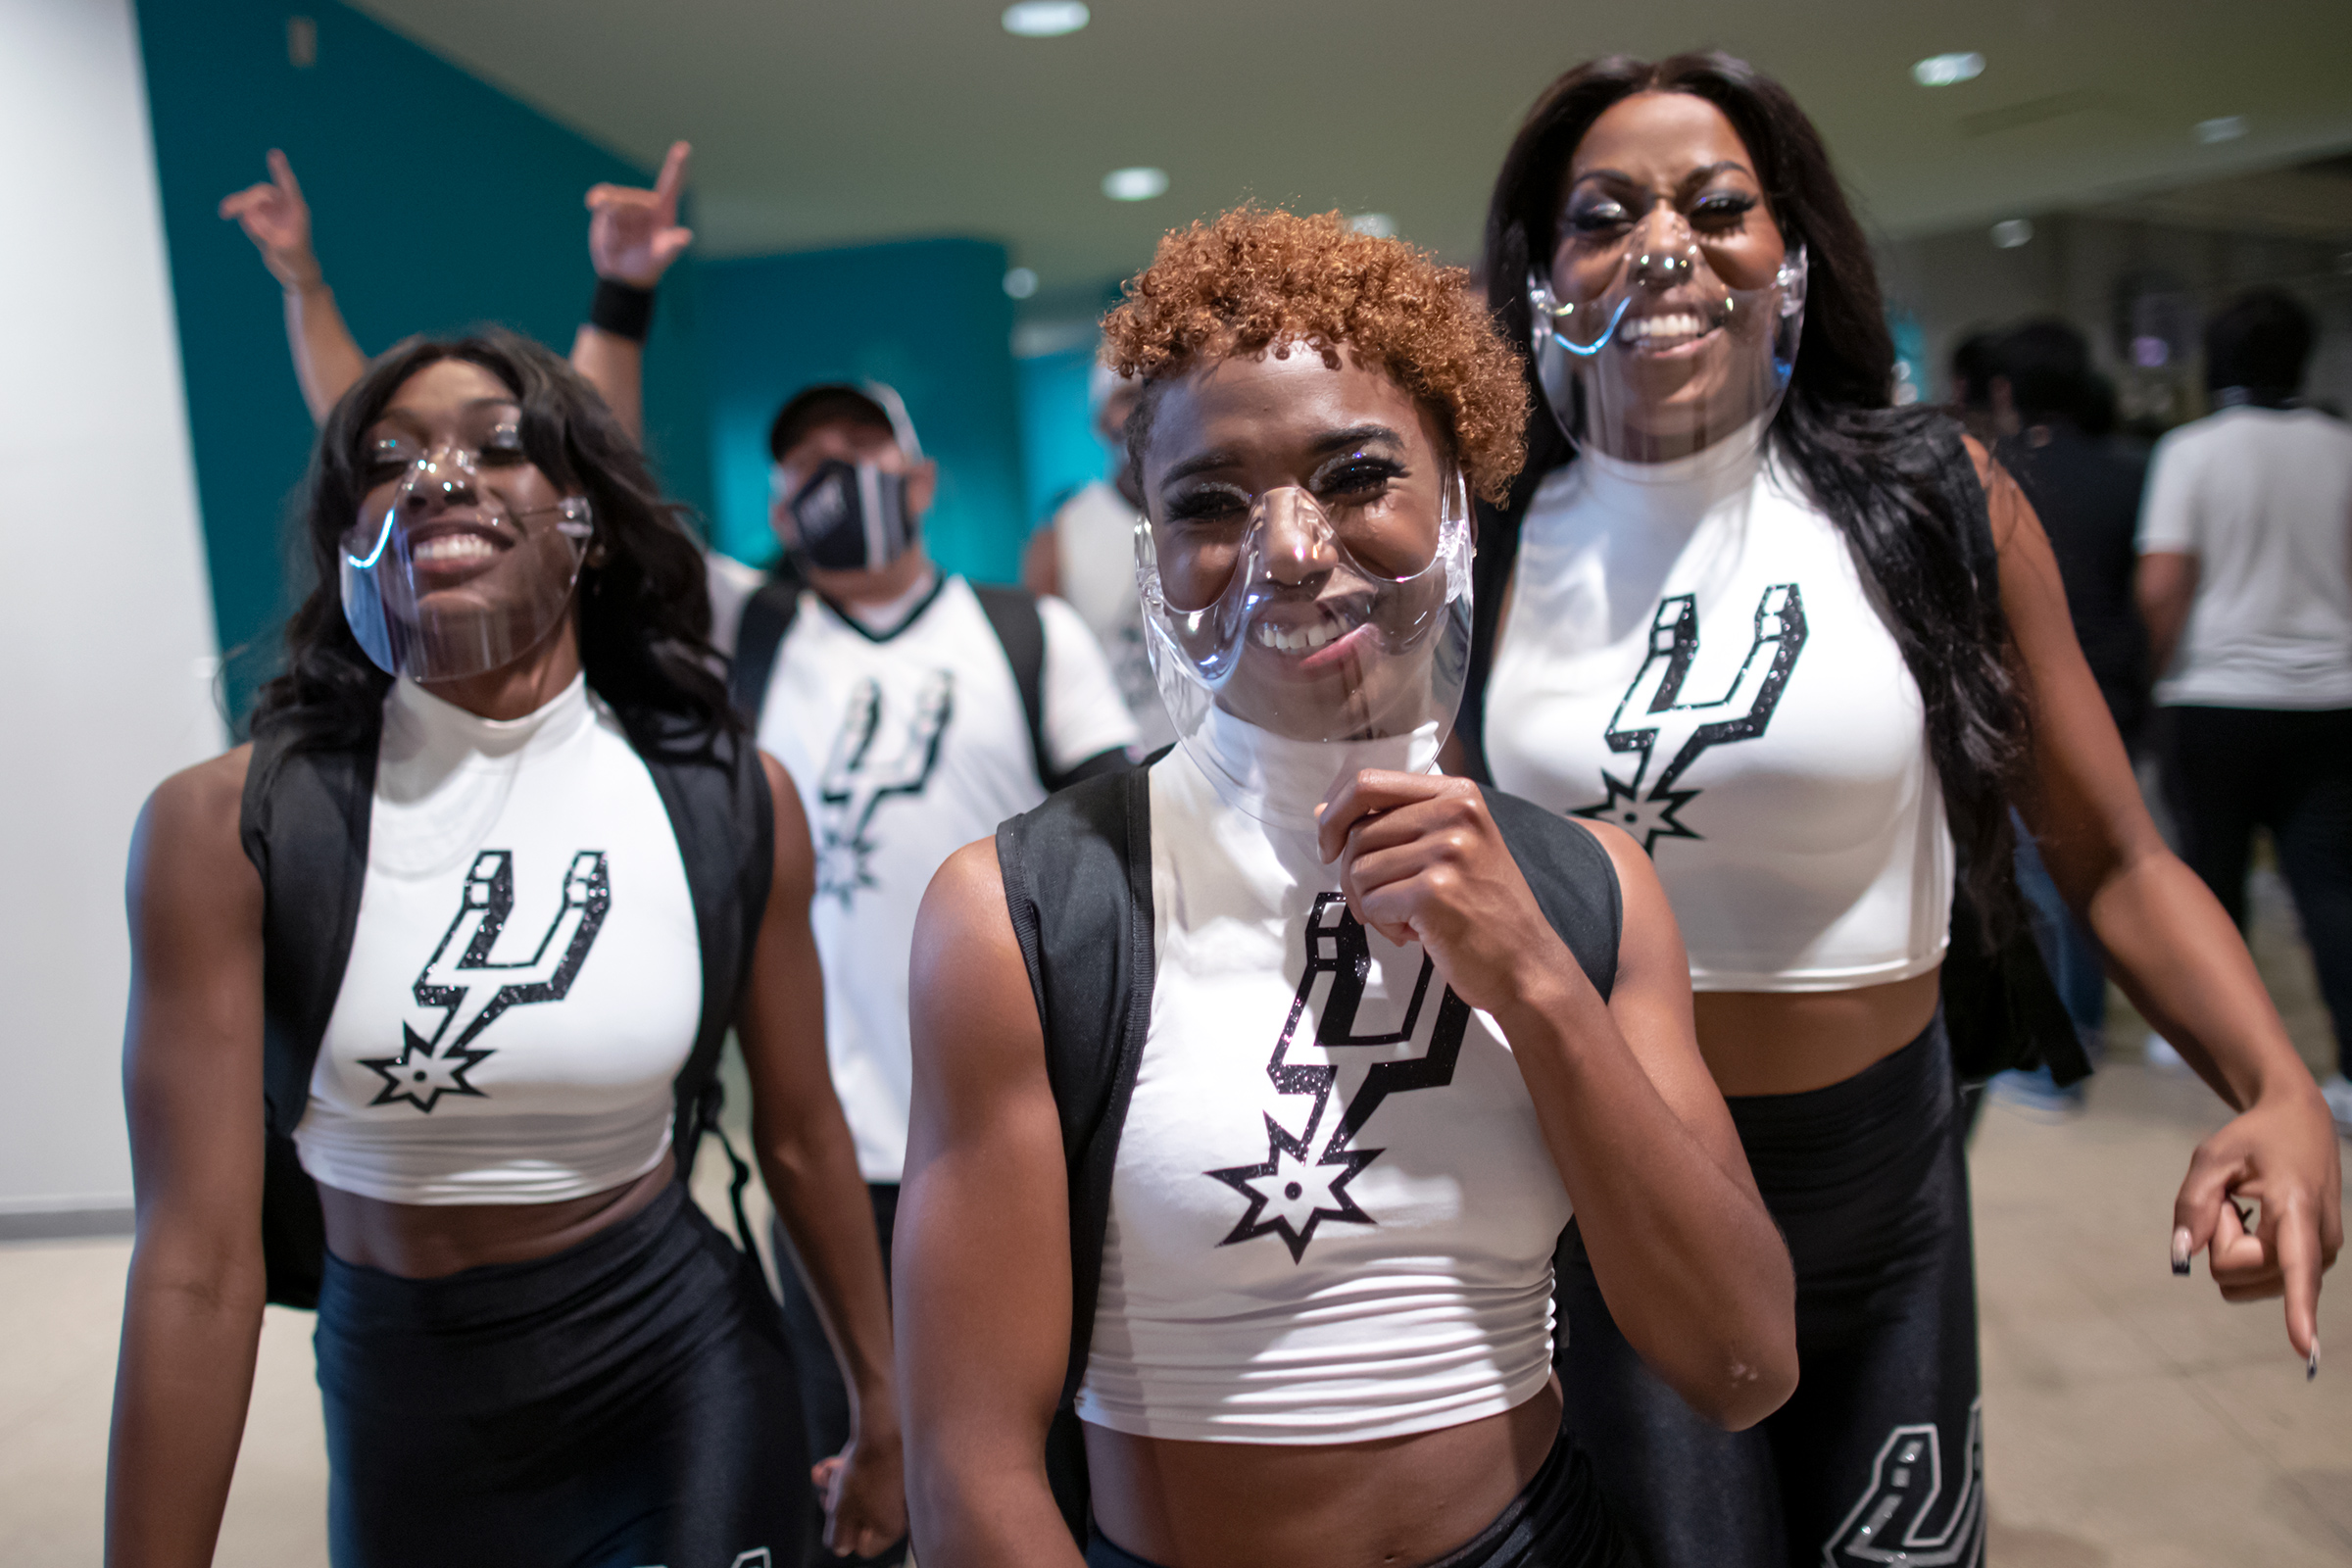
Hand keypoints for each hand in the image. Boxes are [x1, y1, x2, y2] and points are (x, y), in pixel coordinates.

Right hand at [218, 149, 321, 289]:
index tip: (275, 154)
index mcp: (297, 210)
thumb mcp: (283, 248)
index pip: (288, 185)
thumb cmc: (296, 262)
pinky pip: (248, 213)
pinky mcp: (264, 220)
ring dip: (237, 203)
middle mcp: (285, 207)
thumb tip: (250, 216)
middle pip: (261, 193)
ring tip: (224, 212)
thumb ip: (268, 232)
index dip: (281, 169)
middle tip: (226, 209)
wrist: (294, 273)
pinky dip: (242, 217)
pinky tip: (250, 230)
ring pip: (252, 200)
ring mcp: (274, 213)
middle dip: (243, 199)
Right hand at [585, 140, 692, 287]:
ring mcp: (627, 203)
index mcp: (664, 210)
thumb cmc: (648, 265)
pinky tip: (593, 206)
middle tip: (627, 238)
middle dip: (627, 215)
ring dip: (613, 220)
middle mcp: (646, 202)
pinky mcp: (608, 206)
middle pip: (633, 197)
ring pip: (615, 198)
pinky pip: (601, 197)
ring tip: (618, 239)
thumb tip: (685, 236)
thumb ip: (672, 246)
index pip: (672, 183)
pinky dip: (599, 205)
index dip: (677, 165)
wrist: (622, 274)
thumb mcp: (662, 257)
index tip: (684, 147)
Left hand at [810, 1423, 907, 1558]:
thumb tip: (840, 1548)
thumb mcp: (842, 1511)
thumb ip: (838, 1536)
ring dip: (837, 1487)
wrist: (882, 1429)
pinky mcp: (892, 1469)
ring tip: (824, 1474)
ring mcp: (896, 1490)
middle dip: (838, 1507)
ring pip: (859, 1495)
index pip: (863, 1547)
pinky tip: (829, 1465)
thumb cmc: (865, 1472)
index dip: (843, 1533)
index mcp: (891, 1528)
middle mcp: (898, 1511)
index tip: (836, 1517)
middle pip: (859, 1519)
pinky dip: (847, 1473)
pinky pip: (865, 1477)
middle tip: (827, 1496)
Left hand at [1317, 770, 1578, 1017]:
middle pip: (1357, 834)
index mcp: (1457, 794)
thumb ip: (1392, 824)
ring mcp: (1447, 850)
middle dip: (1355, 876)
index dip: (1335, 815)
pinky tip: (1418, 933)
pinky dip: (1385, 926)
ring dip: (1372, 905)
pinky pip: (1371, 904)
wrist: (1526, 965)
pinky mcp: (1435, 890)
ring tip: (1410, 918)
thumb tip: (1323, 812)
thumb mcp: (1449, 849)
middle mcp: (1455, 813)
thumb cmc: (1484, 911)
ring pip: (1358, 871)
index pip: (1368, 783)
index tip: (1330, 845)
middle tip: (1385, 903)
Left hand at [2172, 1084, 2342, 1369]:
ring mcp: (2322, 1257)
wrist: (2301, 1125)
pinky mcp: (2314, 1265)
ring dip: (2234, 1244)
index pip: (2294, 1265)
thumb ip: (2192, 1204)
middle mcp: (2320, 1242)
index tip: (2303, 1349)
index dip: (2298, 1308)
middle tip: (2237, 1198)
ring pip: (2243, 1280)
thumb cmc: (2252, 1139)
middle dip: (2221, 1235)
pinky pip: (2255, 1278)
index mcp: (2297, 1208)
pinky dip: (2245, 1252)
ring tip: (2251, 1207)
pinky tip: (2259, 1221)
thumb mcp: (2211, 1156)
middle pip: (2235, 1270)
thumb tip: (2182, 1258)